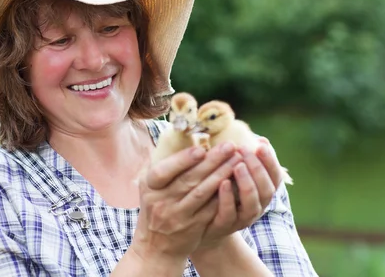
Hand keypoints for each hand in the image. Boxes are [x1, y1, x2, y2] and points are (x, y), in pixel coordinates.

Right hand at [131, 143, 242, 265]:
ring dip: (222, 175)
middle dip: (212, 161)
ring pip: (203, 193)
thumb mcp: (147, 187)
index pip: (163, 171)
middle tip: (230, 146)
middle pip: (189, 179)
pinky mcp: (194, 227)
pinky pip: (212, 208)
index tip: (200, 149)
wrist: (156, 246)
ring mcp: (178, 216)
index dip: (182, 161)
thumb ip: (159, 166)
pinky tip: (237, 182)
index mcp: (149, 188)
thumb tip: (174, 137)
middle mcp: (162, 202)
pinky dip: (225, 194)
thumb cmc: (154, 207)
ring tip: (237, 159)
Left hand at [192, 137, 283, 252]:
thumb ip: (243, 158)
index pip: (275, 176)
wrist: (204, 223)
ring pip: (252, 203)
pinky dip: (228, 197)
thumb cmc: (222, 190)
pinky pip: (229, 213)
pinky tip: (223, 182)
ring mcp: (243, 218)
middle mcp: (258, 205)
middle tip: (246, 150)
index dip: (270, 160)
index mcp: (263, 191)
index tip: (261, 143)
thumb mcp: (234, 172)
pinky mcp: (225, 225)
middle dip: (258, 168)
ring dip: (247, 182)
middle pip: (267, 188)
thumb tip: (254, 135)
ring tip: (238, 165)